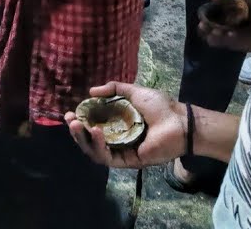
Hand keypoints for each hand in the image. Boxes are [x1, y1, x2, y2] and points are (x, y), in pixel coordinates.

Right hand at [65, 82, 187, 168]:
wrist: (179, 122)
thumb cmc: (161, 108)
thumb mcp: (134, 92)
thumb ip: (113, 89)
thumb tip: (91, 91)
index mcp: (118, 125)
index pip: (93, 126)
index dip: (80, 121)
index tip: (71, 113)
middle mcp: (118, 139)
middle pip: (90, 140)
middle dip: (77, 132)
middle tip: (70, 120)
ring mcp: (122, 151)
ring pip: (95, 151)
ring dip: (84, 139)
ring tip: (78, 125)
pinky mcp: (128, 161)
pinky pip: (108, 157)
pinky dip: (99, 146)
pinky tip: (97, 132)